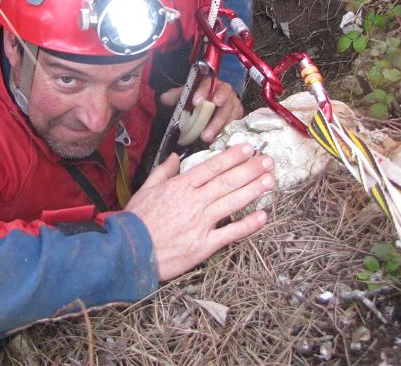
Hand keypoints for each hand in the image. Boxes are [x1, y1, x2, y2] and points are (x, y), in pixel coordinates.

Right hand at [125, 144, 273, 280]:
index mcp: (180, 187)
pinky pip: (231, 233)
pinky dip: (248, 225)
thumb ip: (162, 172)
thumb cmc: (136, 221)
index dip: (232, 156)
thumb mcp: (145, 189)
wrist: (129, 251)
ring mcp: (201, 223)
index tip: (248, 148)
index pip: (212, 167)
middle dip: (251, 169)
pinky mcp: (204, 244)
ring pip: (233, 202)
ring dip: (254, 190)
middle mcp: (194, 202)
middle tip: (268, 160)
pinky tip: (263, 216)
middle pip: (228, 181)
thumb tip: (174, 157)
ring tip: (270, 180)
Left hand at [159, 78, 243, 143]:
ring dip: (218, 127)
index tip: (196, 102)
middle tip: (204, 129)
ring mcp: (233, 103)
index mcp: (212, 82)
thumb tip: (164, 98)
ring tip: (206, 138)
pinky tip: (215, 140)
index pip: (209, 84)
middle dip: (214, 117)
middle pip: (224, 101)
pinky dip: (224, 131)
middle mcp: (225, 91)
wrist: (216, 99)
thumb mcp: (188, 93)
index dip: (203, 92)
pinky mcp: (237, 114)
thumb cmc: (200, 95)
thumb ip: (177, 95)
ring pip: (229, 115)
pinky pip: (233, 123)